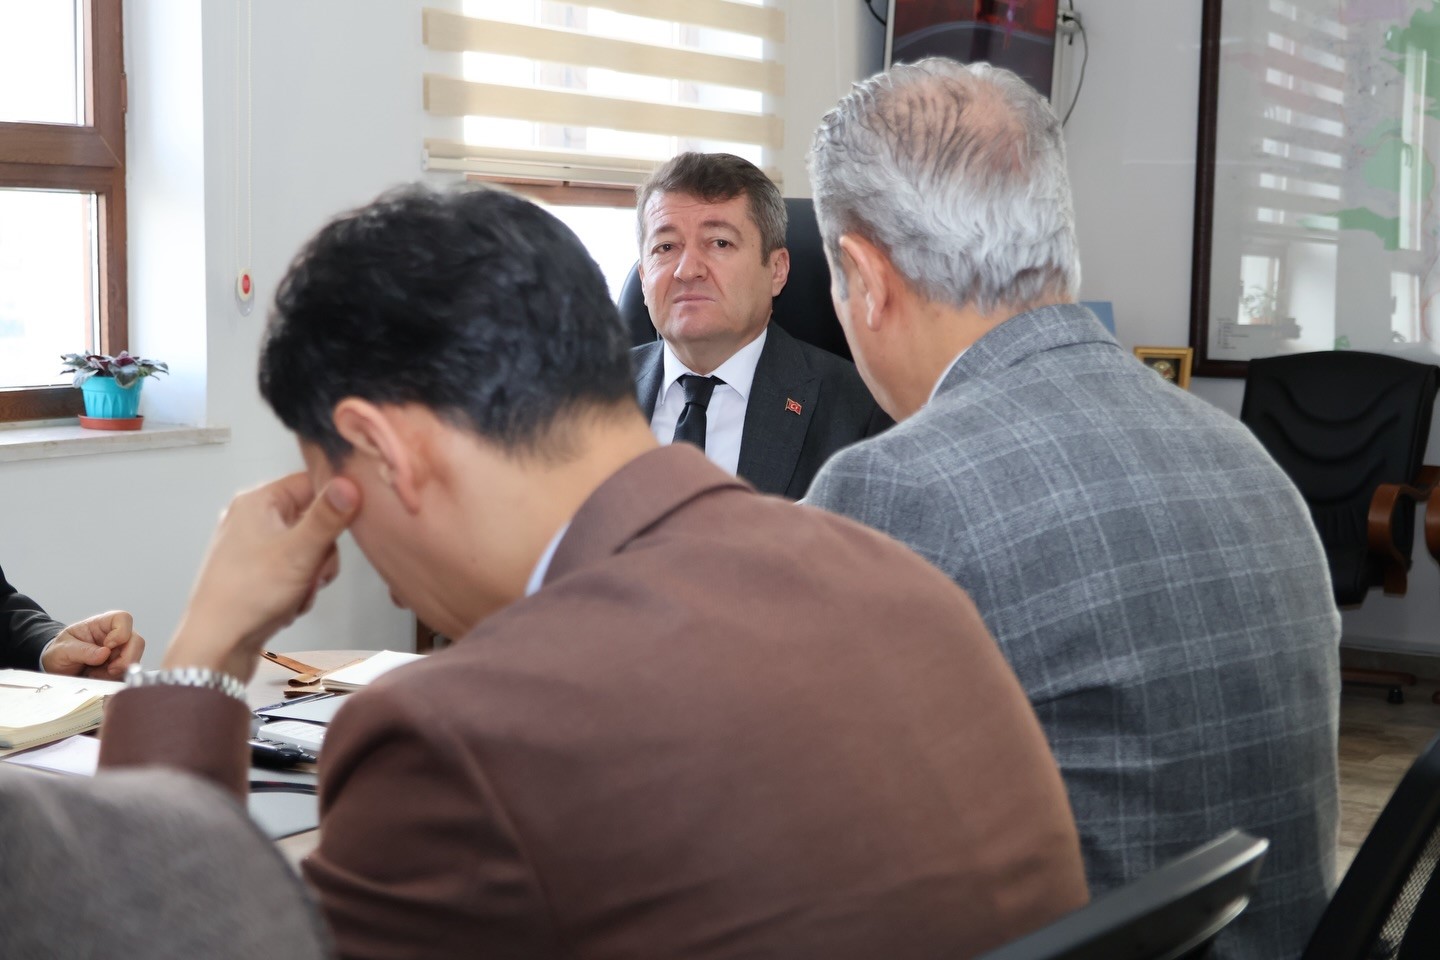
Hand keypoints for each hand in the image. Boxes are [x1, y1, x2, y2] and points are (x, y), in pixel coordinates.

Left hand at [41, 611, 145, 678]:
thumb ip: (82, 651)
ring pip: (135, 660)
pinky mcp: (119, 668)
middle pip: (136, 641)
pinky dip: (114, 680)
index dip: (121, 632)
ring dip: (118, 671)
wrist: (55, 669)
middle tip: (110, 669)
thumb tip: (104, 654)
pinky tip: (99, 679)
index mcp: (101, 625)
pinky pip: (127, 674)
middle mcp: (115, 637)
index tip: (108, 646)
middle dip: (126, 658)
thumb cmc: (59, 653)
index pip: (123, 619)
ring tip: (96, 675)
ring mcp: (119, 653)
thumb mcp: (62, 650)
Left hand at [164, 472, 360, 682]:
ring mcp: (254, 546)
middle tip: (311, 572)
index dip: (336, 503)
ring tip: (297, 593)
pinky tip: (288, 603)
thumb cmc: (250, 595)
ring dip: (313, 575)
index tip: (349, 525)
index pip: (313, 482)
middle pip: (315, 520)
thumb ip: (329, 516)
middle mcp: (254, 517)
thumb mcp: (299, 552)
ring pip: (309, 549)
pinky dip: (299, 588)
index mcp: (258, 501)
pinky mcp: (257, 571)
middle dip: (323, 553)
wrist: (216, 646)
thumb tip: (351, 482)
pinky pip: (295, 569)